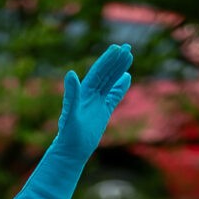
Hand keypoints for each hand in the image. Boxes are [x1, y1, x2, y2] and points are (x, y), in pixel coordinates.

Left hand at [53, 43, 132, 167]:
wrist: (71, 151)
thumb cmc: (69, 135)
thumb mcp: (70, 114)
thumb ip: (71, 94)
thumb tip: (71, 73)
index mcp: (83, 92)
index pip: (98, 72)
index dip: (107, 60)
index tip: (117, 48)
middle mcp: (90, 95)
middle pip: (105, 74)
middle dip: (115, 61)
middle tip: (127, 47)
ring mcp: (97, 103)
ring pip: (110, 82)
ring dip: (119, 70)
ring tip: (129, 56)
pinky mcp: (103, 112)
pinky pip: (113, 96)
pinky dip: (120, 87)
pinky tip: (127, 77)